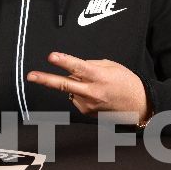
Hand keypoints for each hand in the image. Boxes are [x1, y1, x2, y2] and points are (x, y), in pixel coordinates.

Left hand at [27, 52, 149, 122]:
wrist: (138, 105)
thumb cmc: (126, 82)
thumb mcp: (111, 66)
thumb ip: (90, 65)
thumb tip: (73, 67)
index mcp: (99, 76)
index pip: (78, 67)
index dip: (64, 61)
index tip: (52, 57)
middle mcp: (93, 91)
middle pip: (64, 85)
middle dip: (46, 80)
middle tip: (31, 76)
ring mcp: (89, 104)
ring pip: (70, 89)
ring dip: (74, 84)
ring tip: (93, 84)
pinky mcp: (87, 112)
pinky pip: (76, 98)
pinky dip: (80, 93)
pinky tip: (94, 93)